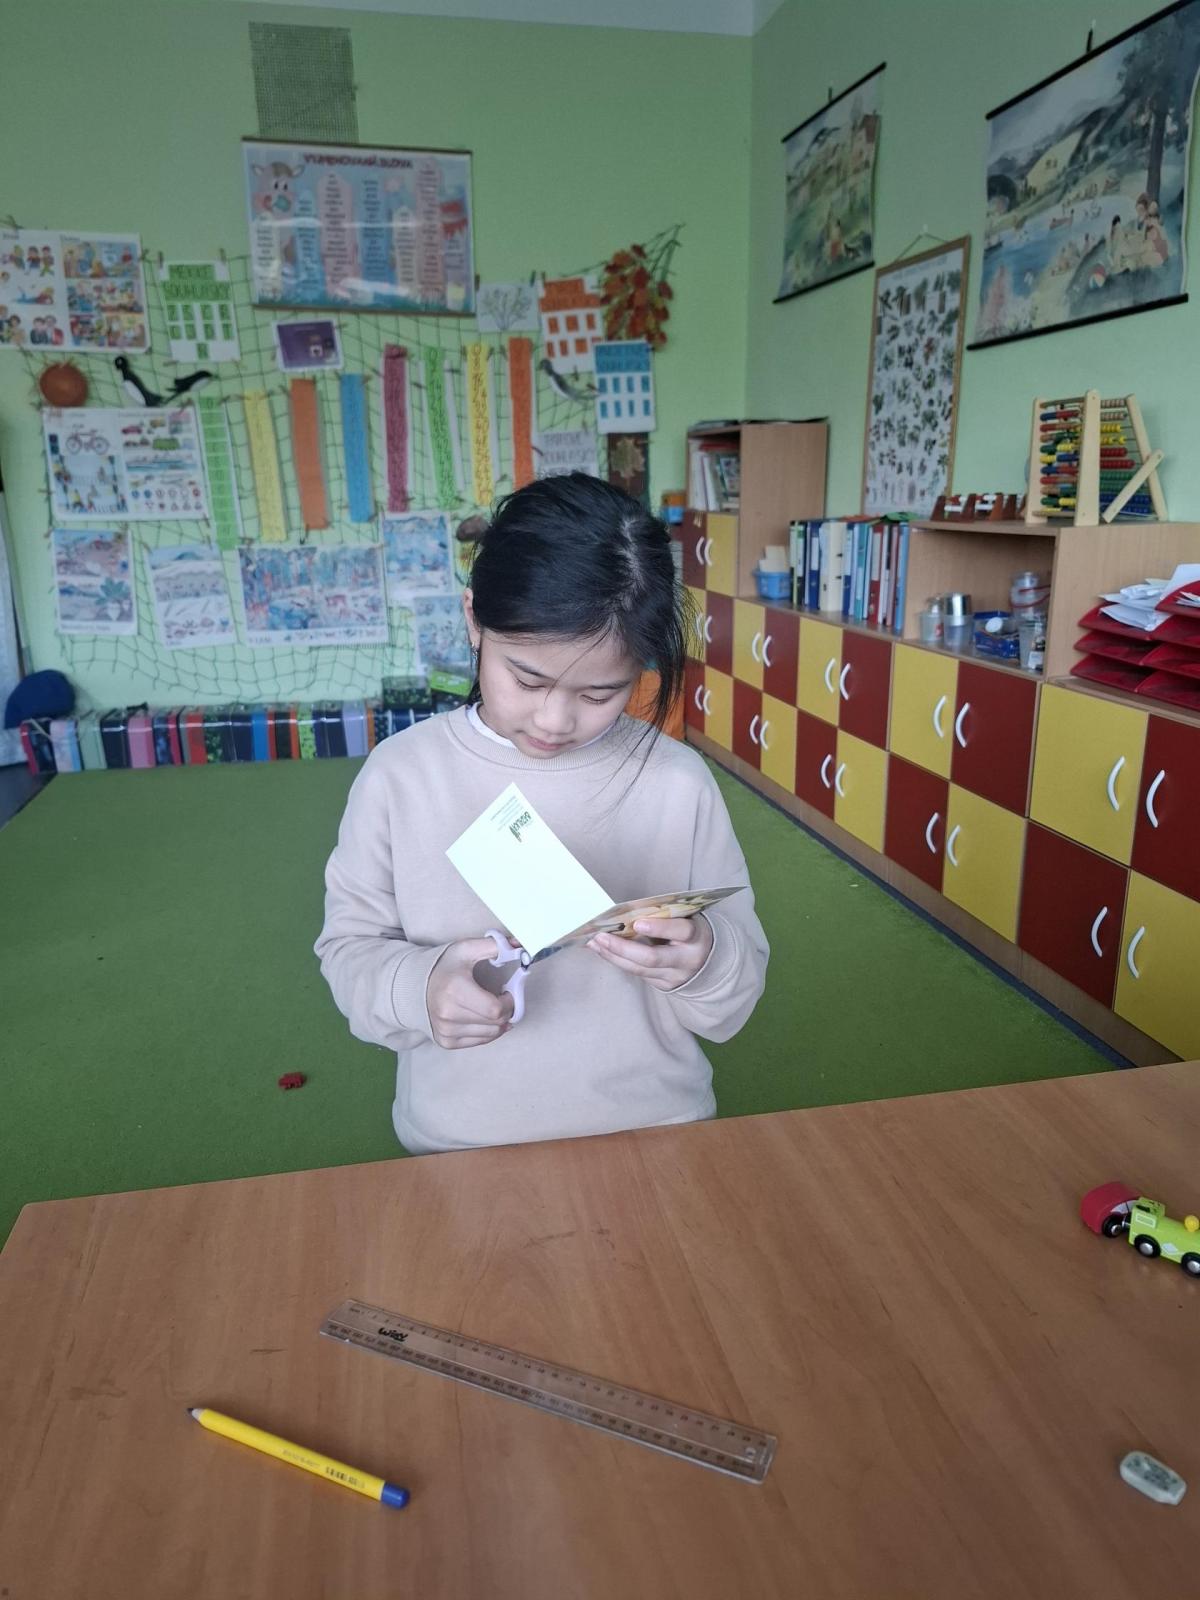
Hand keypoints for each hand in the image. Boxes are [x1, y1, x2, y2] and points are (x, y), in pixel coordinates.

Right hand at [427, 938, 514, 1049]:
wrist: (415, 985)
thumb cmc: (445, 967)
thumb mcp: (467, 949)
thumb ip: (495, 945)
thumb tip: (520, 946)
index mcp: (455, 990)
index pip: (496, 1009)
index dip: (509, 1002)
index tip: (506, 992)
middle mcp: (448, 1014)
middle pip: (496, 1023)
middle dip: (506, 1011)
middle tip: (501, 999)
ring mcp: (446, 1030)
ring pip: (491, 1034)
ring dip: (498, 1022)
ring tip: (491, 1007)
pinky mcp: (445, 1041)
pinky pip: (480, 1041)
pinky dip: (487, 1031)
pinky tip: (482, 1017)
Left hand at [588, 915, 713, 992]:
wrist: (709, 962)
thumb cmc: (690, 932)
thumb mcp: (686, 920)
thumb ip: (664, 916)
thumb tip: (628, 912)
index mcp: (696, 937)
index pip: (681, 931)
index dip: (659, 928)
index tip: (637, 923)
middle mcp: (687, 960)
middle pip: (652, 957)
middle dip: (623, 947)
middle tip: (601, 936)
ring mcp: (675, 976)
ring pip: (640, 969)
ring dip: (613, 955)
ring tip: (594, 943)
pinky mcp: (664, 986)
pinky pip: (638, 974)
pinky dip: (619, 962)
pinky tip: (603, 951)